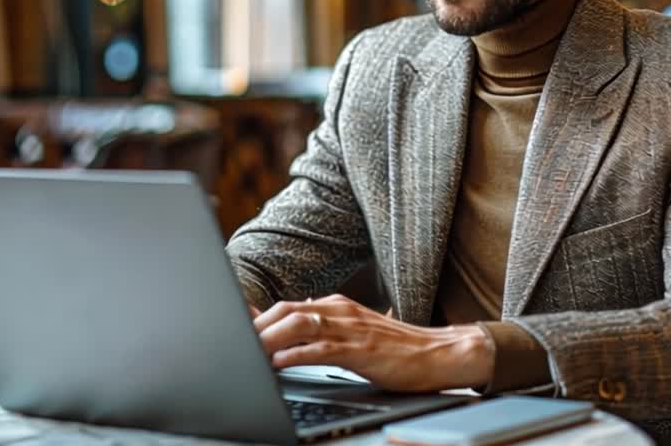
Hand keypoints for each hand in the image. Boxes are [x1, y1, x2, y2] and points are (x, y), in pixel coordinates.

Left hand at [254, 294, 494, 391]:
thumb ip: (323, 331)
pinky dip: (296, 354)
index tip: (232, 324)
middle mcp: (340, 311)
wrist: (440, 352)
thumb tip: (288, 335)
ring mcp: (351, 328)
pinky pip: (321, 348)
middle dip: (256, 326)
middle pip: (287, 311)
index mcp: (337, 306)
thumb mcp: (355, 334)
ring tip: (247, 352)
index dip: (256, 315)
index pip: (288, 306)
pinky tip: (279, 363)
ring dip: (269, 338)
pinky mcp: (361, 349)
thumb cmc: (397, 349)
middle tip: (230, 341)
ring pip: (299, 325)